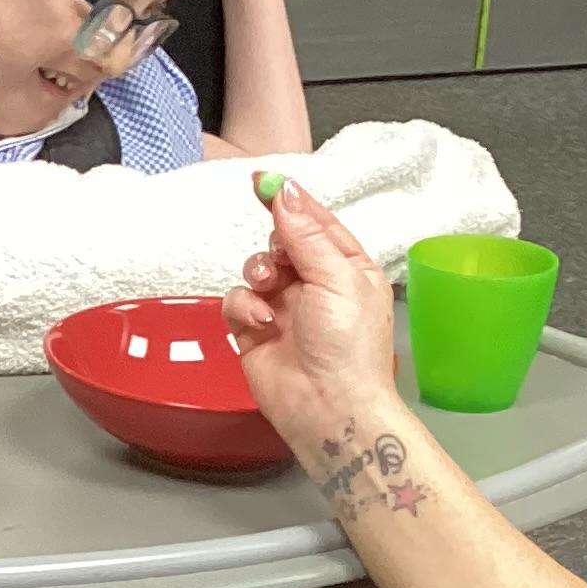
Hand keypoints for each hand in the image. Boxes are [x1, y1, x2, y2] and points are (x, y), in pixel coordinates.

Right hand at [225, 179, 398, 455]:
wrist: (329, 406)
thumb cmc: (350, 349)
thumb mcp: (336, 276)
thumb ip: (306, 232)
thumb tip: (285, 192)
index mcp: (346, 267)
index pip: (315, 221)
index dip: (290, 201)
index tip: (262, 181)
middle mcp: (315, 284)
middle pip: (281, 242)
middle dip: (275, 246)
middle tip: (280, 258)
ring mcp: (284, 307)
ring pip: (254, 269)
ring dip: (257, 274)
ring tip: (270, 292)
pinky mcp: (255, 330)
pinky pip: (236, 300)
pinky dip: (244, 307)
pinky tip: (261, 323)